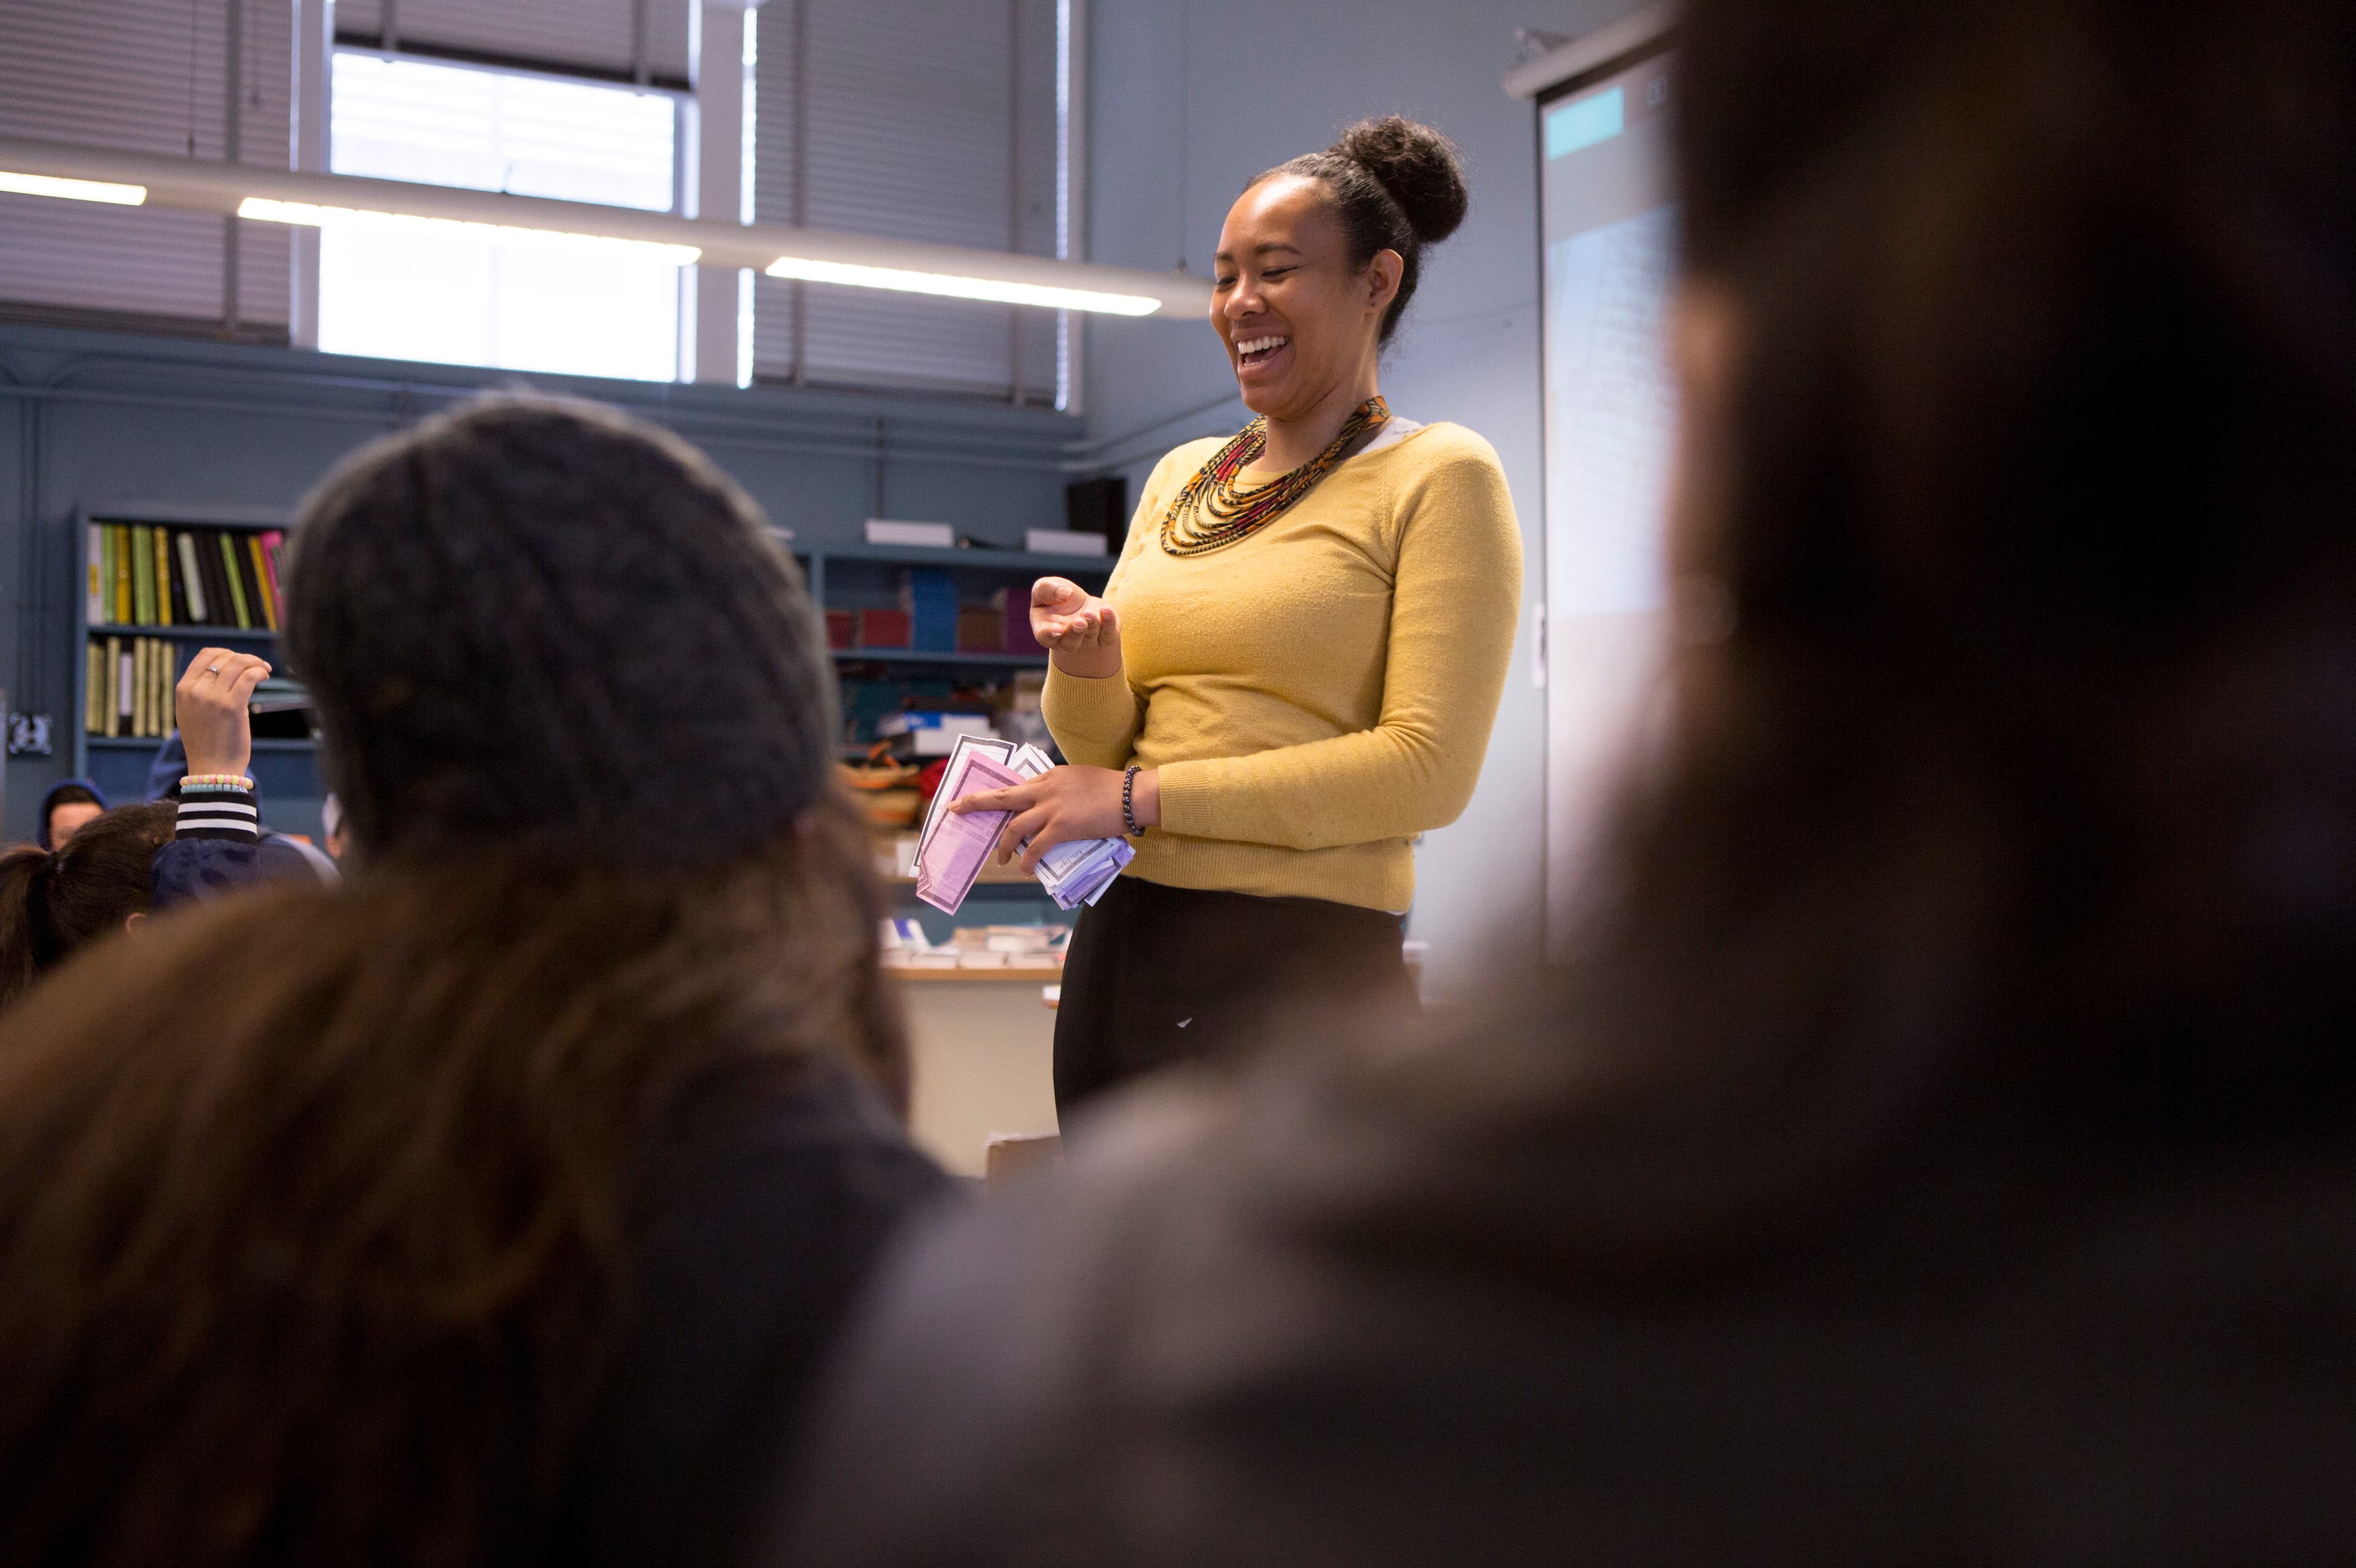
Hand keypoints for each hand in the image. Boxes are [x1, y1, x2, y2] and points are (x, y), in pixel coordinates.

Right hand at [176, 647, 269, 777]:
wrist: (212, 769)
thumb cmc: (207, 742)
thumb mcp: (192, 712)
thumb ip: (201, 691)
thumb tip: (224, 670)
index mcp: (183, 689)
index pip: (205, 655)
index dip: (227, 653)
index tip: (240, 660)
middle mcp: (195, 691)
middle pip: (225, 657)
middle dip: (245, 658)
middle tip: (258, 666)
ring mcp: (212, 698)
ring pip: (238, 663)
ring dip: (256, 662)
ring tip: (264, 670)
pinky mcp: (231, 707)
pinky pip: (249, 677)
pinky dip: (260, 671)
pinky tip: (265, 675)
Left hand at [949, 764, 1158, 873]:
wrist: (1130, 795)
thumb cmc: (1111, 788)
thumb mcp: (1079, 779)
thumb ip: (1061, 789)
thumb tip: (1051, 805)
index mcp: (1049, 777)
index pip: (1016, 787)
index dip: (996, 796)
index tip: (982, 801)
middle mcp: (1044, 790)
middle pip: (1001, 797)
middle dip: (974, 803)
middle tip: (956, 809)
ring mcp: (1051, 808)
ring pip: (1014, 827)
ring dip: (1002, 845)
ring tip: (1000, 858)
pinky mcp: (1062, 827)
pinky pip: (1035, 847)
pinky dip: (1026, 860)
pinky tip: (1024, 868)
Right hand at [1031, 577, 1121, 679]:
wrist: (1082, 605)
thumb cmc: (1057, 598)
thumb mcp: (1044, 588)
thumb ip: (1046, 589)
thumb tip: (1065, 593)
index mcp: (1045, 630)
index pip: (1045, 637)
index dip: (1050, 634)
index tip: (1057, 629)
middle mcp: (1065, 641)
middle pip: (1069, 643)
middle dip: (1075, 633)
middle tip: (1079, 622)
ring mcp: (1087, 641)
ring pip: (1089, 637)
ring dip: (1091, 626)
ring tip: (1090, 613)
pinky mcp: (1105, 636)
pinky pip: (1108, 632)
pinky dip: (1108, 622)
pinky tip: (1106, 610)